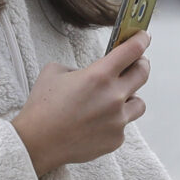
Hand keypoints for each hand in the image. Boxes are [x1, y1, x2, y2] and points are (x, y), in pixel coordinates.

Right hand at [11, 33, 150, 176]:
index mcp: (99, 75)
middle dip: (141, 64)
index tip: (143, 37)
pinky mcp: (116, 139)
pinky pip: (123, 125)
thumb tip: (91, 74)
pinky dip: (113, 122)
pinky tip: (96, 124)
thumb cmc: (42, 107)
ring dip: (130, 98)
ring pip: (139, 103)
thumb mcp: (55, 72)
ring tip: (114, 100)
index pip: (132, 50)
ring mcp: (118, 120)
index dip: (140, 40)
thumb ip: (80, 69)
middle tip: (137, 63)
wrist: (37, 143)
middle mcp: (114, 97)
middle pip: (143, 73)